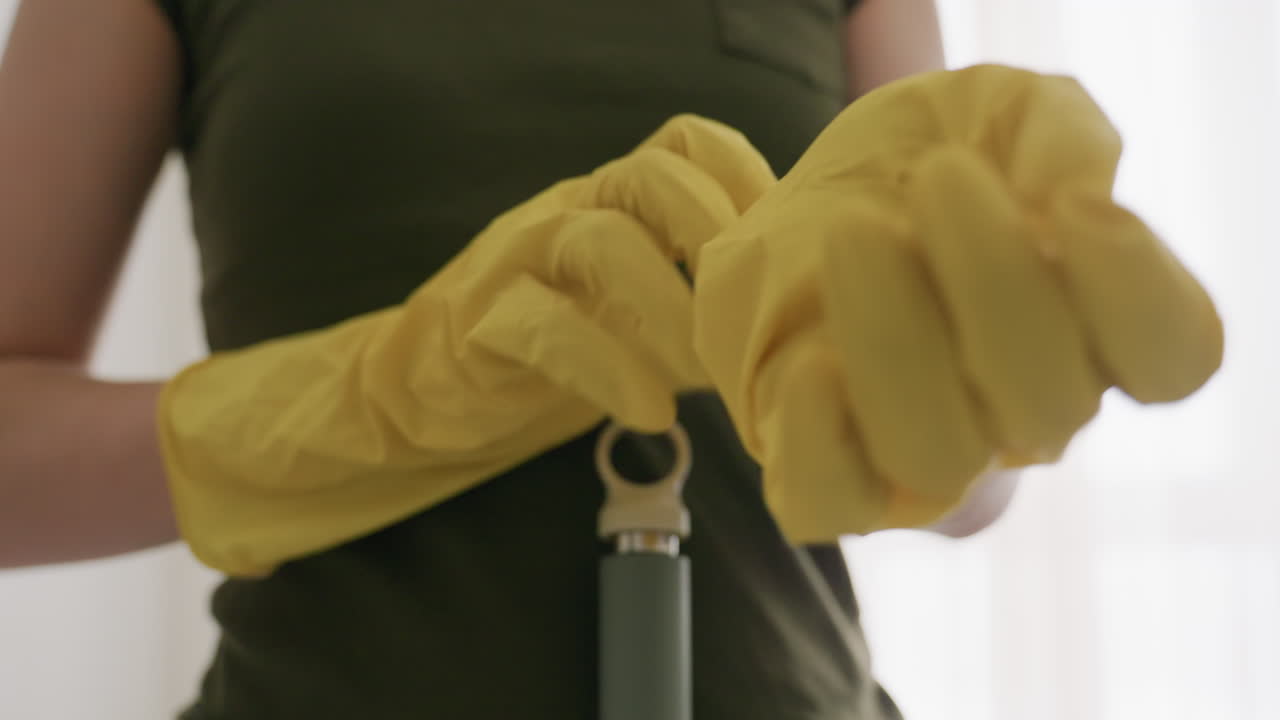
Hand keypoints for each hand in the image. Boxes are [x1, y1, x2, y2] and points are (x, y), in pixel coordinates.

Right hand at [158, 114, 777, 574]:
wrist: (422, 387)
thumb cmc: (552, 349)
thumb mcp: (630, 309)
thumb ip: (693, 296)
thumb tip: (790, 321)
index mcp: (614, 200)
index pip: (687, 145)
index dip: (749, 182)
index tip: (790, 256)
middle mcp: (568, 211)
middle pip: (651, 175)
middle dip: (717, 235)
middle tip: (755, 315)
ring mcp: (519, 259)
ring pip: (599, 241)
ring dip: (669, 309)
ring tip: (711, 377)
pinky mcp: (480, 320)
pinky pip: (543, 325)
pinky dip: (607, 368)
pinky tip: (650, 412)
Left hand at [693, 64, 1223, 540]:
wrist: (782, 204)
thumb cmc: (904, 165)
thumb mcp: (988, 109)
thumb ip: (1052, 131)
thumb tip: (1071, 192)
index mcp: (1086, 327)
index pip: (1170, 357)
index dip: (1137, 291)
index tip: (1072, 205)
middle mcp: (1016, 407)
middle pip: (1051, 404)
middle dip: (994, 278)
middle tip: (936, 175)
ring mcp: (918, 448)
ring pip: (938, 453)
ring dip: (897, 337)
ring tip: (857, 231)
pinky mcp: (823, 471)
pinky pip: (830, 499)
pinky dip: (821, 439)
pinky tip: (811, 362)